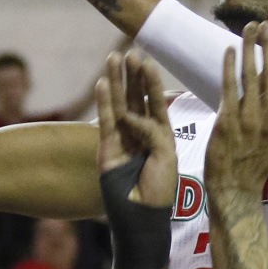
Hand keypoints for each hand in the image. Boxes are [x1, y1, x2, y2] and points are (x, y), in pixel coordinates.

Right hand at [96, 50, 175, 207]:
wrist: (141, 215)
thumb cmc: (160, 189)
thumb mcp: (166, 155)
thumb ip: (151, 131)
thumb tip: (130, 116)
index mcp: (161, 134)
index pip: (155, 101)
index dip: (150, 82)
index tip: (147, 61)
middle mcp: (141, 133)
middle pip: (135, 98)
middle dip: (132, 76)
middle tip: (130, 52)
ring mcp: (122, 139)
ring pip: (118, 105)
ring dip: (115, 82)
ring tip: (112, 58)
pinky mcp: (106, 148)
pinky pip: (104, 121)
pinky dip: (103, 102)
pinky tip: (101, 83)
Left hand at [205, 21, 267, 197]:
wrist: (236, 191)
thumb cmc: (254, 163)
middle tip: (265, 24)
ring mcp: (252, 121)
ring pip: (252, 75)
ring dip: (250, 48)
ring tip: (248, 29)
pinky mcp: (229, 123)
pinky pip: (230, 87)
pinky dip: (230, 66)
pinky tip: (230, 50)